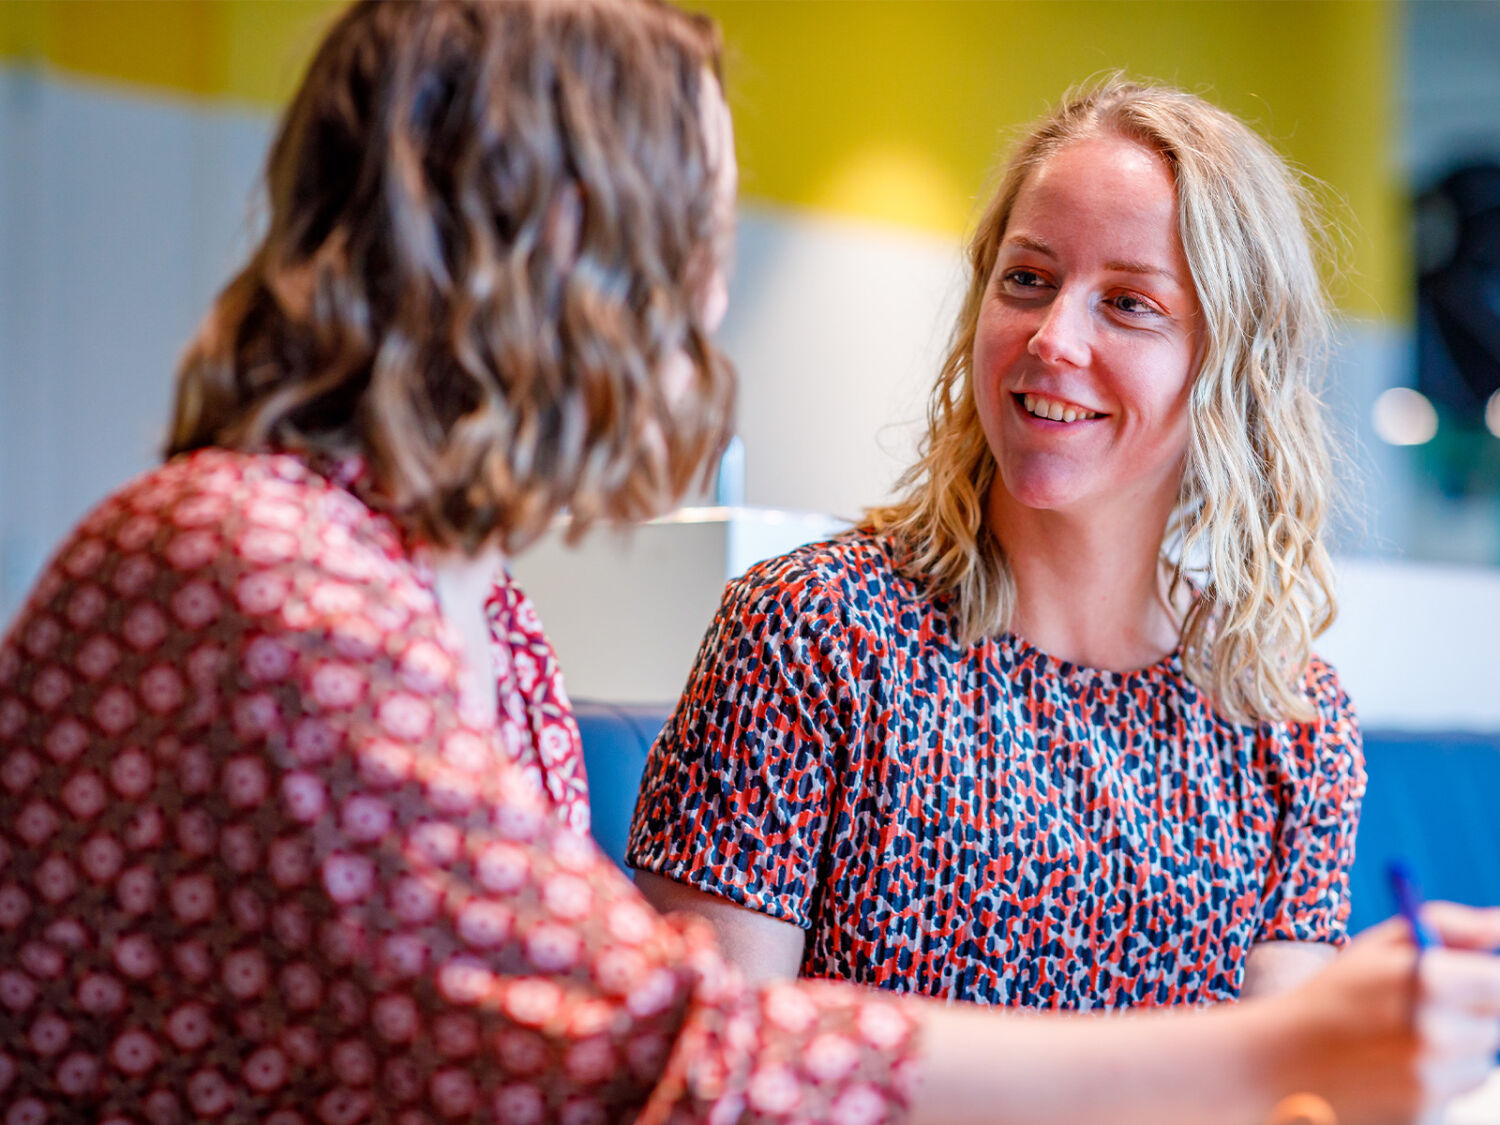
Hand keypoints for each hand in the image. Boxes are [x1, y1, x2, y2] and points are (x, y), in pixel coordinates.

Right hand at [1270, 905, 1499, 1124]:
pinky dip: (1436, 1082)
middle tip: (1420, 1010)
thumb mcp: (1376, 947)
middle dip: (1468, 1015)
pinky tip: (1393, 1071)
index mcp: (1431, 979)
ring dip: (1455, 1051)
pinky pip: (1457, 1092)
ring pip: (1480, 1061)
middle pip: (1495, 1024)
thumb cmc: (1332, 996)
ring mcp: (1433, 1079)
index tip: (1468, 981)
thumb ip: (1448, 927)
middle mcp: (1439, 1032)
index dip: (1484, 980)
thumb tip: (1499, 925)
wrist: (1280, 1062)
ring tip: (1400, 1041)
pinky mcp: (1427, 1113)